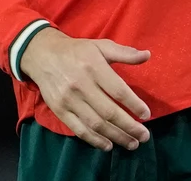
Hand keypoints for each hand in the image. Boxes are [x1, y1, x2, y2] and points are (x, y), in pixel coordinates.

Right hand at [19, 28, 152, 151]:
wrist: (43, 55)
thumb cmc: (77, 51)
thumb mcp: (101, 46)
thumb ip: (124, 53)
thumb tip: (147, 55)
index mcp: (94, 67)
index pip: (118, 90)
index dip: (134, 104)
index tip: (147, 115)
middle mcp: (81, 85)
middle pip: (109, 112)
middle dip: (129, 126)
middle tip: (144, 136)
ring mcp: (69, 100)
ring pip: (95, 124)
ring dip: (116, 136)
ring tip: (132, 144)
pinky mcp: (60, 111)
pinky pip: (79, 130)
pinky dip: (95, 140)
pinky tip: (108, 145)